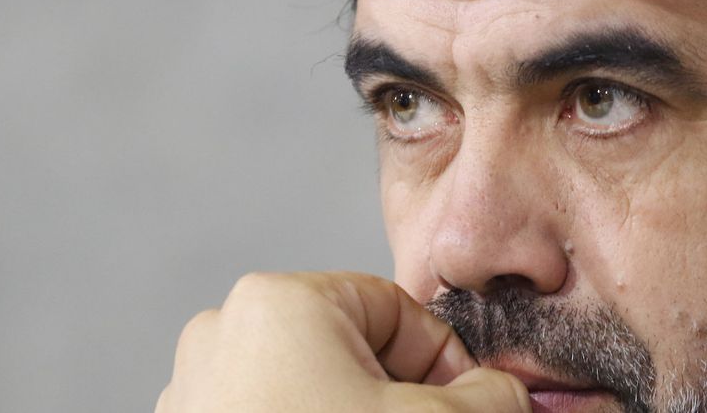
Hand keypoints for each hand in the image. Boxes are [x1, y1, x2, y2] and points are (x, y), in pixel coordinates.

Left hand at [156, 271, 529, 411]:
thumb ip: (489, 397)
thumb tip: (506, 396)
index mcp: (281, 303)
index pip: (397, 310)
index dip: (447, 363)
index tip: (469, 404)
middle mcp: (227, 335)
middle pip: (355, 354)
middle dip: (402, 400)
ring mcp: (200, 392)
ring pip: (314, 393)